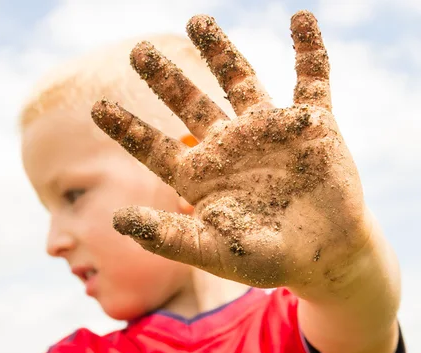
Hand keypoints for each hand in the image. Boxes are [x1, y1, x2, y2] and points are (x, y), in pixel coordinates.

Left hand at [91, 11, 370, 292]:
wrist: (325, 257)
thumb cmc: (266, 259)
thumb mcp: (213, 249)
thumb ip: (168, 236)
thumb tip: (116, 220)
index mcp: (199, 175)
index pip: (153, 145)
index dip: (127, 127)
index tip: (96, 107)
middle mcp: (228, 145)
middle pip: (188, 101)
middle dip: (164, 76)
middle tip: (138, 50)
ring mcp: (268, 130)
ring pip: (238, 79)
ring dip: (219, 50)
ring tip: (195, 20)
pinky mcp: (313, 124)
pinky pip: (312, 78)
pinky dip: (309, 50)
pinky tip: (301, 19)